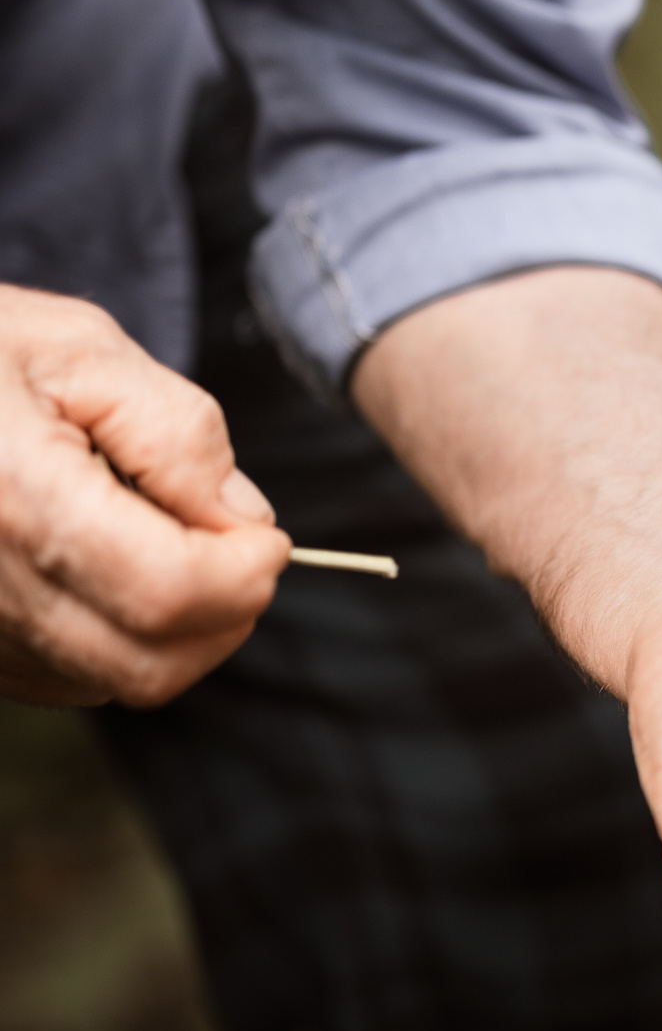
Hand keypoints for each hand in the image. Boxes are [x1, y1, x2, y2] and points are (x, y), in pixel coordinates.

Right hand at [0, 287, 291, 705]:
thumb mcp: (77, 346)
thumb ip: (176, 432)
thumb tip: (243, 517)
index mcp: (15, 498)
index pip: (168, 590)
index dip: (246, 573)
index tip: (267, 536)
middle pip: (152, 663)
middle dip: (227, 612)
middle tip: (238, 546)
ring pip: (116, 683)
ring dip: (180, 632)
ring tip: (167, 542)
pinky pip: (68, 680)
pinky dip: (123, 642)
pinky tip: (118, 570)